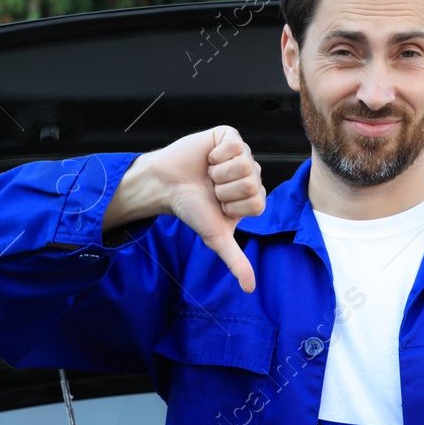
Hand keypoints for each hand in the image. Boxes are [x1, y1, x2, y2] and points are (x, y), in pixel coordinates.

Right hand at [104, 125, 266, 291]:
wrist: (165, 185)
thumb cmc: (191, 208)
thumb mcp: (215, 237)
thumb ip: (235, 261)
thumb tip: (249, 289)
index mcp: (252, 196)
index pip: (258, 202)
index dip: (233, 206)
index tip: (218, 204)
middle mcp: (251, 174)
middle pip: (251, 183)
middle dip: (225, 190)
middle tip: (211, 189)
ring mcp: (242, 153)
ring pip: (243, 164)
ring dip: (219, 173)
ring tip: (208, 174)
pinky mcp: (229, 135)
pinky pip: (234, 144)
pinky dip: (216, 153)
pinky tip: (208, 158)